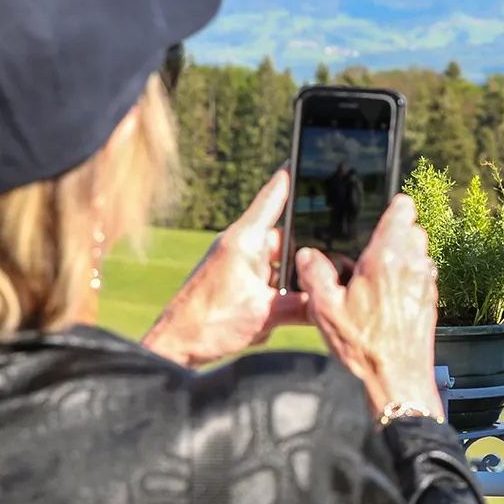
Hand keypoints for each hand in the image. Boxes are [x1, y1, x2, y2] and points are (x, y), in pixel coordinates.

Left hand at [143, 170, 309, 367]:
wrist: (174, 346)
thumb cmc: (208, 323)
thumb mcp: (266, 315)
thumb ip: (303, 305)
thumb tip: (329, 302)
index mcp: (245, 240)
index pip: (273, 198)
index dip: (290, 178)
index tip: (301, 156)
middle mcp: (240, 246)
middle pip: (284, 241)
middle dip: (298, 263)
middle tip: (308, 281)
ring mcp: (235, 264)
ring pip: (277, 267)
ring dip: (282, 289)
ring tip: (272, 310)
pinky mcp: (232, 282)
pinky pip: (264, 283)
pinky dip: (270, 300)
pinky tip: (261, 321)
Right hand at [296, 193, 442, 418]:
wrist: (397, 380)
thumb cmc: (363, 347)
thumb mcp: (325, 310)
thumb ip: (315, 275)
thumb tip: (307, 255)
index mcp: (387, 258)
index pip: (403, 211)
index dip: (392, 207)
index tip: (380, 211)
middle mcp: (413, 265)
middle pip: (413, 229)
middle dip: (395, 232)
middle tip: (371, 247)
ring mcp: (426, 283)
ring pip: (421, 251)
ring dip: (404, 254)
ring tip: (377, 273)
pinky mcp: (431, 301)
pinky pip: (423, 275)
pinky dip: (410, 276)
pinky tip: (389, 296)